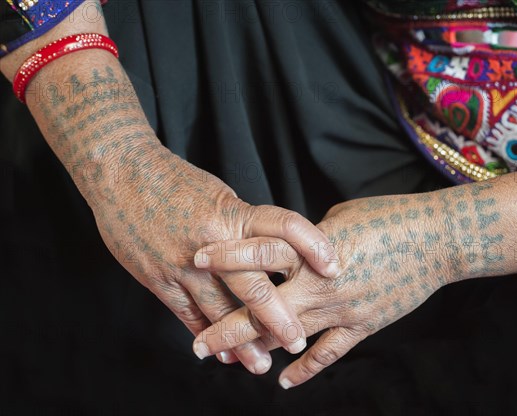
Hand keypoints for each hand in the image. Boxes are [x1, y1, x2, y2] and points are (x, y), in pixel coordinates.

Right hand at [86, 142, 339, 373]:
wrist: (122, 173)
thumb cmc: (175, 182)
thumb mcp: (218, 195)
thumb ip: (244, 225)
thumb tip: (272, 254)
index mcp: (233, 213)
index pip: (285, 228)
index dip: (313, 245)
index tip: (334, 267)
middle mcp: (214, 242)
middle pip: (254, 287)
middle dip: (279, 318)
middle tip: (298, 339)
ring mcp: (184, 264)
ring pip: (220, 312)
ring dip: (242, 342)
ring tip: (260, 364)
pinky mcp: (159, 279)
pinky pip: (189, 315)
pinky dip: (207, 336)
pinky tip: (221, 354)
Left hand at [193, 194, 452, 386]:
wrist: (437, 238)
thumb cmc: (388, 216)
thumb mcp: (339, 218)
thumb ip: (307, 238)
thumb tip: (286, 247)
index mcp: (311, 248)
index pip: (258, 253)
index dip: (225, 256)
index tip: (195, 259)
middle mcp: (319, 282)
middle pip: (263, 309)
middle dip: (228, 328)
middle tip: (198, 346)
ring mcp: (341, 308)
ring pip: (289, 336)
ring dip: (258, 351)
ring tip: (230, 366)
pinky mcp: (363, 324)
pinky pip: (328, 353)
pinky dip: (305, 369)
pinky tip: (283, 382)